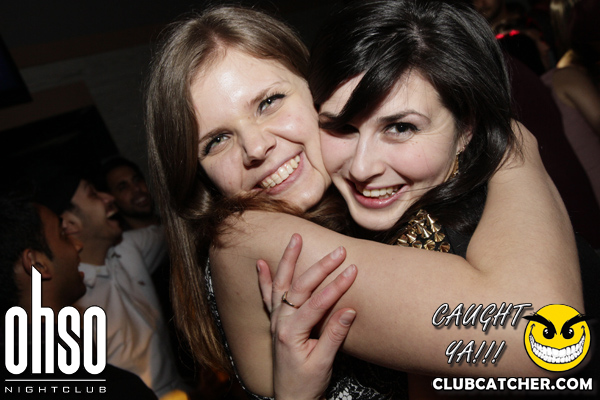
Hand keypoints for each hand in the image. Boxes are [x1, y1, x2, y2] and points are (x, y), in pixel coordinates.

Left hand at [257, 233, 356, 399]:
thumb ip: (334, 335)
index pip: (316, 303)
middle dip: (320, 267)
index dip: (336, 286)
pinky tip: (261, 263)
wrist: (289, 399)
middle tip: (339, 251)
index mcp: (291, 332)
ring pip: (280, 284)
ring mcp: (276, 321)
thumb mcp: (323, 363)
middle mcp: (280, 322)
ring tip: (295, 238)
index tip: (353, 270)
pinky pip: (267, 296)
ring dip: (288, 260)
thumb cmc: (306, 384)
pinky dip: (264, 279)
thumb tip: (350, 310)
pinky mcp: (275, 323)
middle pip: (299, 287)